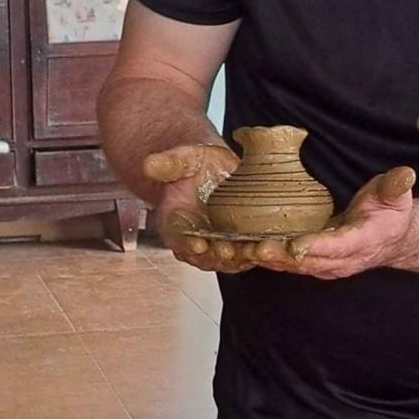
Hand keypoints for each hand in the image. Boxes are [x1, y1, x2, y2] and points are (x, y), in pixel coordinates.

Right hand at [142, 143, 247, 271]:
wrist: (214, 169)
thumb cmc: (196, 164)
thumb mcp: (183, 159)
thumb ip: (168, 163)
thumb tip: (149, 164)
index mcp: (174, 222)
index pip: (176, 237)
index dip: (185, 244)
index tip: (197, 245)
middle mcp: (193, 238)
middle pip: (203, 255)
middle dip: (216, 256)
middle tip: (228, 251)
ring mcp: (216, 243)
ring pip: (226, 259)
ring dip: (239, 259)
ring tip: (251, 253)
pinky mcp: (237, 243)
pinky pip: (245, 254)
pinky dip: (256, 255)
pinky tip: (269, 249)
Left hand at [254, 167, 417, 279]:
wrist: (391, 238)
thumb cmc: (390, 212)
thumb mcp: (396, 195)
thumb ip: (396, 186)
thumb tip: (405, 174)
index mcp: (362, 242)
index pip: (337, 246)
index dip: (316, 247)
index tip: (295, 246)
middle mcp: (341, 260)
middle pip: (307, 261)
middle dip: (280, 255)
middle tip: (254, 246)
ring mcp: (325, 266)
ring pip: (292, 266)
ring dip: (265, 260)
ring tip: (238, 250)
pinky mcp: (311, 264)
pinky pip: (285, 264)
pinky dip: (263, 259)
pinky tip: (239, 250)